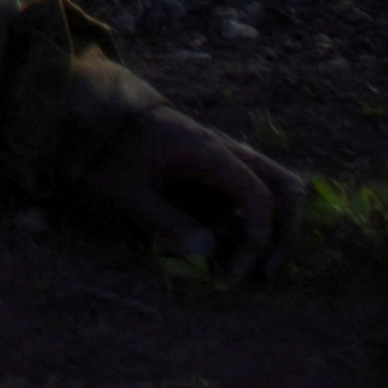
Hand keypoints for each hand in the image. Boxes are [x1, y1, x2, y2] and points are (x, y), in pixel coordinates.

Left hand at [74, 104, 297, 280]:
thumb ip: (165, 220)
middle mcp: (229, 152)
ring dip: (275, 228)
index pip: (258, 196)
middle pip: (286, 187)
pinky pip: (254, 194)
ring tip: (254, 268)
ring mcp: (228, 160)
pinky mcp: (220, 171)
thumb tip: (209, 252)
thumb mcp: (127, 190)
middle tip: (264, 272)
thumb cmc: (112, 151)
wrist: (102, 115)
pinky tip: (234, 251)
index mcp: (209, 152)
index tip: (237, 272)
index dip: (257, 237)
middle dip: (283, 232)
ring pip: (277, 189)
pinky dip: (255, 222)